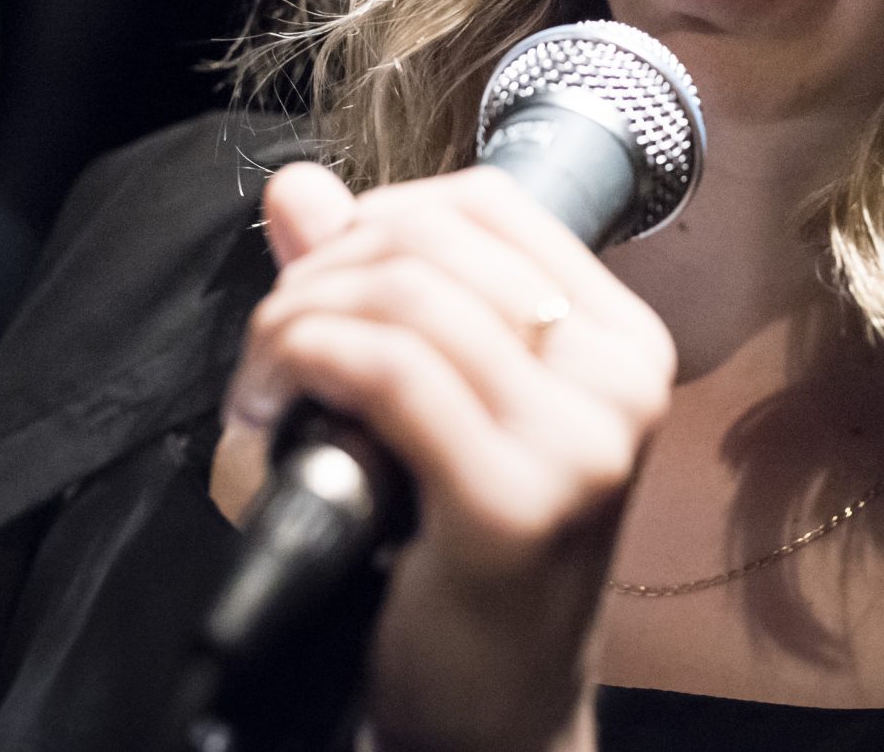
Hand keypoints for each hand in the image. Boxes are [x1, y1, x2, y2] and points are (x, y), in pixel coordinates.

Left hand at [212, 162, 676, 751]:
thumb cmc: (452, 564)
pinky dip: (307, 362)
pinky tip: (269, 411)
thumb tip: (294, 185)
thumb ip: (363, 287)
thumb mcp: (420, 406)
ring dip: (297, 324)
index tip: (313, 281)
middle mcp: (621, 378)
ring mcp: (580, 440)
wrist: (489, 719)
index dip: (377, 215)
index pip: (489, 204)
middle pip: (437, 242)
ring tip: (262, 394)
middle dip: (320, 273)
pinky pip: (390, 371)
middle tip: (267, 352)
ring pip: (406, 298)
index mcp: (622, 340)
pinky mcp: (517, 503)